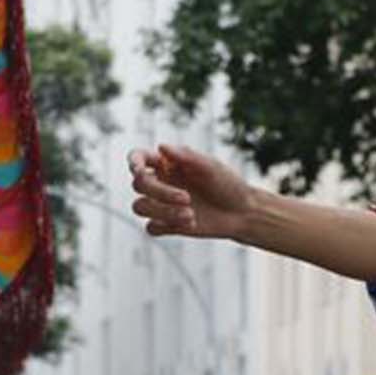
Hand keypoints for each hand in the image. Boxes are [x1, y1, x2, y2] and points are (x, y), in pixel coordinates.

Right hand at [130, 144, 257, 241]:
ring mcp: (162, 204)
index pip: (138, 158)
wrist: (242, 212)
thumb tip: (161, 147)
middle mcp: (161, 182)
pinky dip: (166, 226)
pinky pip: (151, 228)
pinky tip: (190, 223)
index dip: (133, 162)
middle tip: (187, 198)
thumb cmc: (228, 184)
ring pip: (139, 207)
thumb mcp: (211, 166)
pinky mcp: (168, 225)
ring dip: (162, 211)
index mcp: (167, 164)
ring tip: (190, 214)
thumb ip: (186, 156)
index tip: (139, 169)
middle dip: (160, 193)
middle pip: (139, 185)